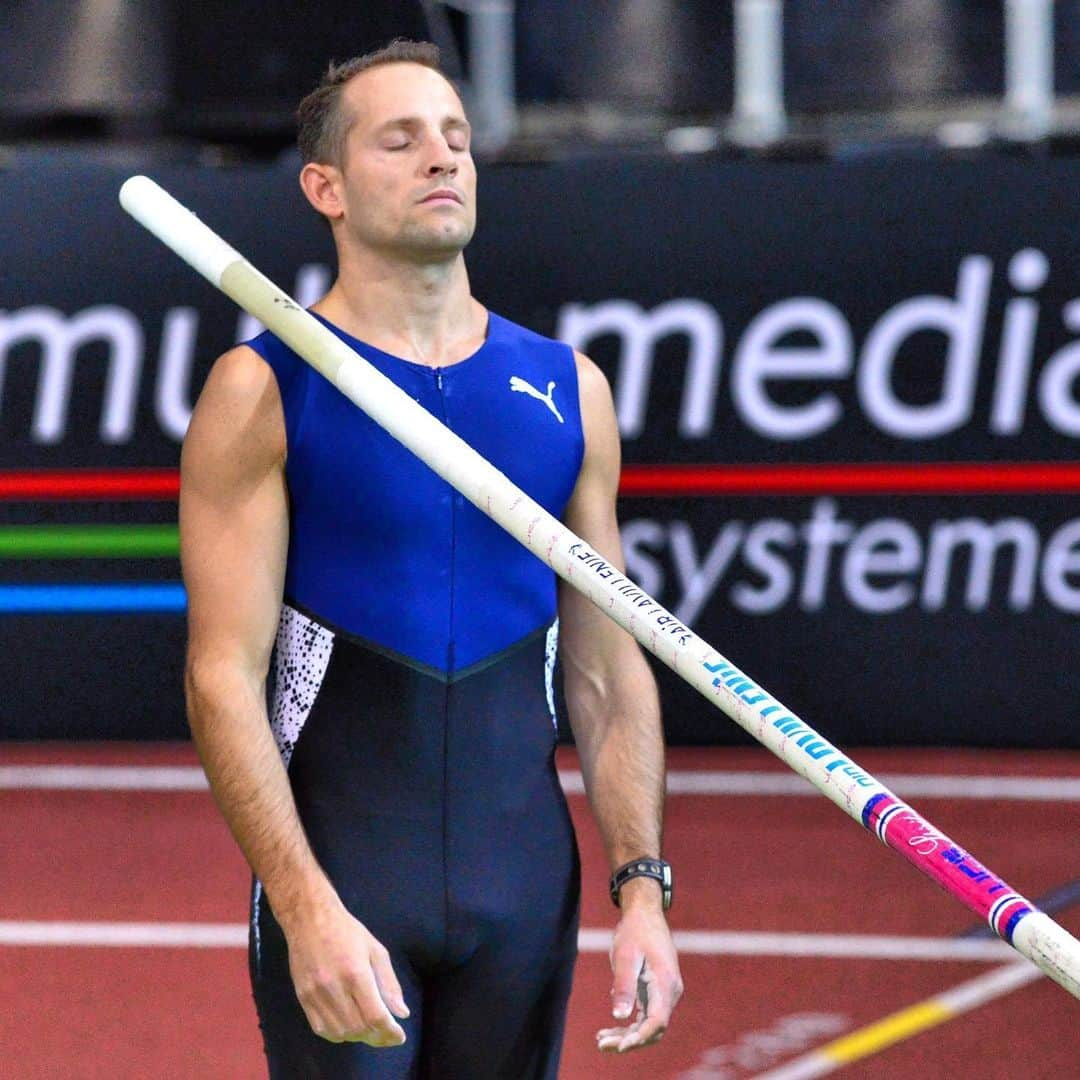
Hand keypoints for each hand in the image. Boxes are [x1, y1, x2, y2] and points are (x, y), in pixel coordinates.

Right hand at [283, 895, 409, 1046]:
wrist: (310, 919)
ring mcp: (315, 995)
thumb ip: (390, 983)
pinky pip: (321, 1030)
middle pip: (358, 1028)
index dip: (390, 1032)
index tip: (400, 1036)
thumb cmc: (347, 931)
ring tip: (370, 1031)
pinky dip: (339, 1035)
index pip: (375, 1015)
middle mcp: (334, 987)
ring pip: (340, 1033)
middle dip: (377, 1037)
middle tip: (387, 1035)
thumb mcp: (376, 950)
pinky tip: (349, 1028)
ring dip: (359, 1038)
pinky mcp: (303, 999)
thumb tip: (402, 1013)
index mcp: (356, 973)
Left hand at [596, 888, 682, 1052]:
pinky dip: (630, 1024)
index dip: (639, 1037)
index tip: (619, 1046)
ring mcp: (666, 993)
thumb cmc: (635, 931)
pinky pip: (646, 1015)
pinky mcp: (658, 991)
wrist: (645, 912)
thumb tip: (619, 1016)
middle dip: (628, 1040)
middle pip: (653, 1028)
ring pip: (649, 1024)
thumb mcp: (626, 956)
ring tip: (601, 1040)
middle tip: (601, 1044)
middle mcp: (670, 992)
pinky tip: (609, 1028)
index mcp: (665, 983)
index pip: (657, 1021)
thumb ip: (624, 985)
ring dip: (627, 1035)